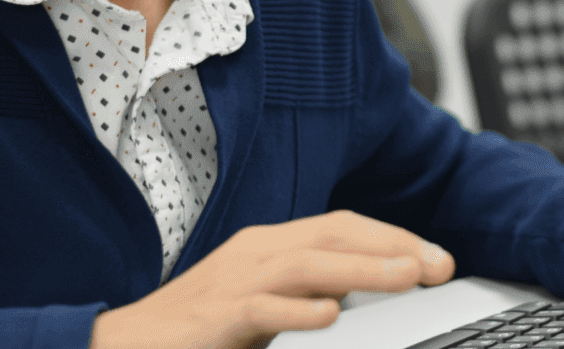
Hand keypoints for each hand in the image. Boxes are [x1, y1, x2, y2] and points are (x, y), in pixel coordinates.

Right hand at [88, 209, 456, 348]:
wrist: (123, 344)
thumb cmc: (197, 327)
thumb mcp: (263, 303)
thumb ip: (305, 292)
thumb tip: (360, 294)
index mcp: (269, 245)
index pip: (342, 227)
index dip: (393, 238)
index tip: (437, 258)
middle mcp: (255, 252)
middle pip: (333, 235)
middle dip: (392, 247)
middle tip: (440, 264)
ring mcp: (232, 281)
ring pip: (306, 264)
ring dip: (361, 269)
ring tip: (406, 277)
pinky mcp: (213, 317)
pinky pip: (260, 308)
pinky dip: (297, 311)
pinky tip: (330, 316)